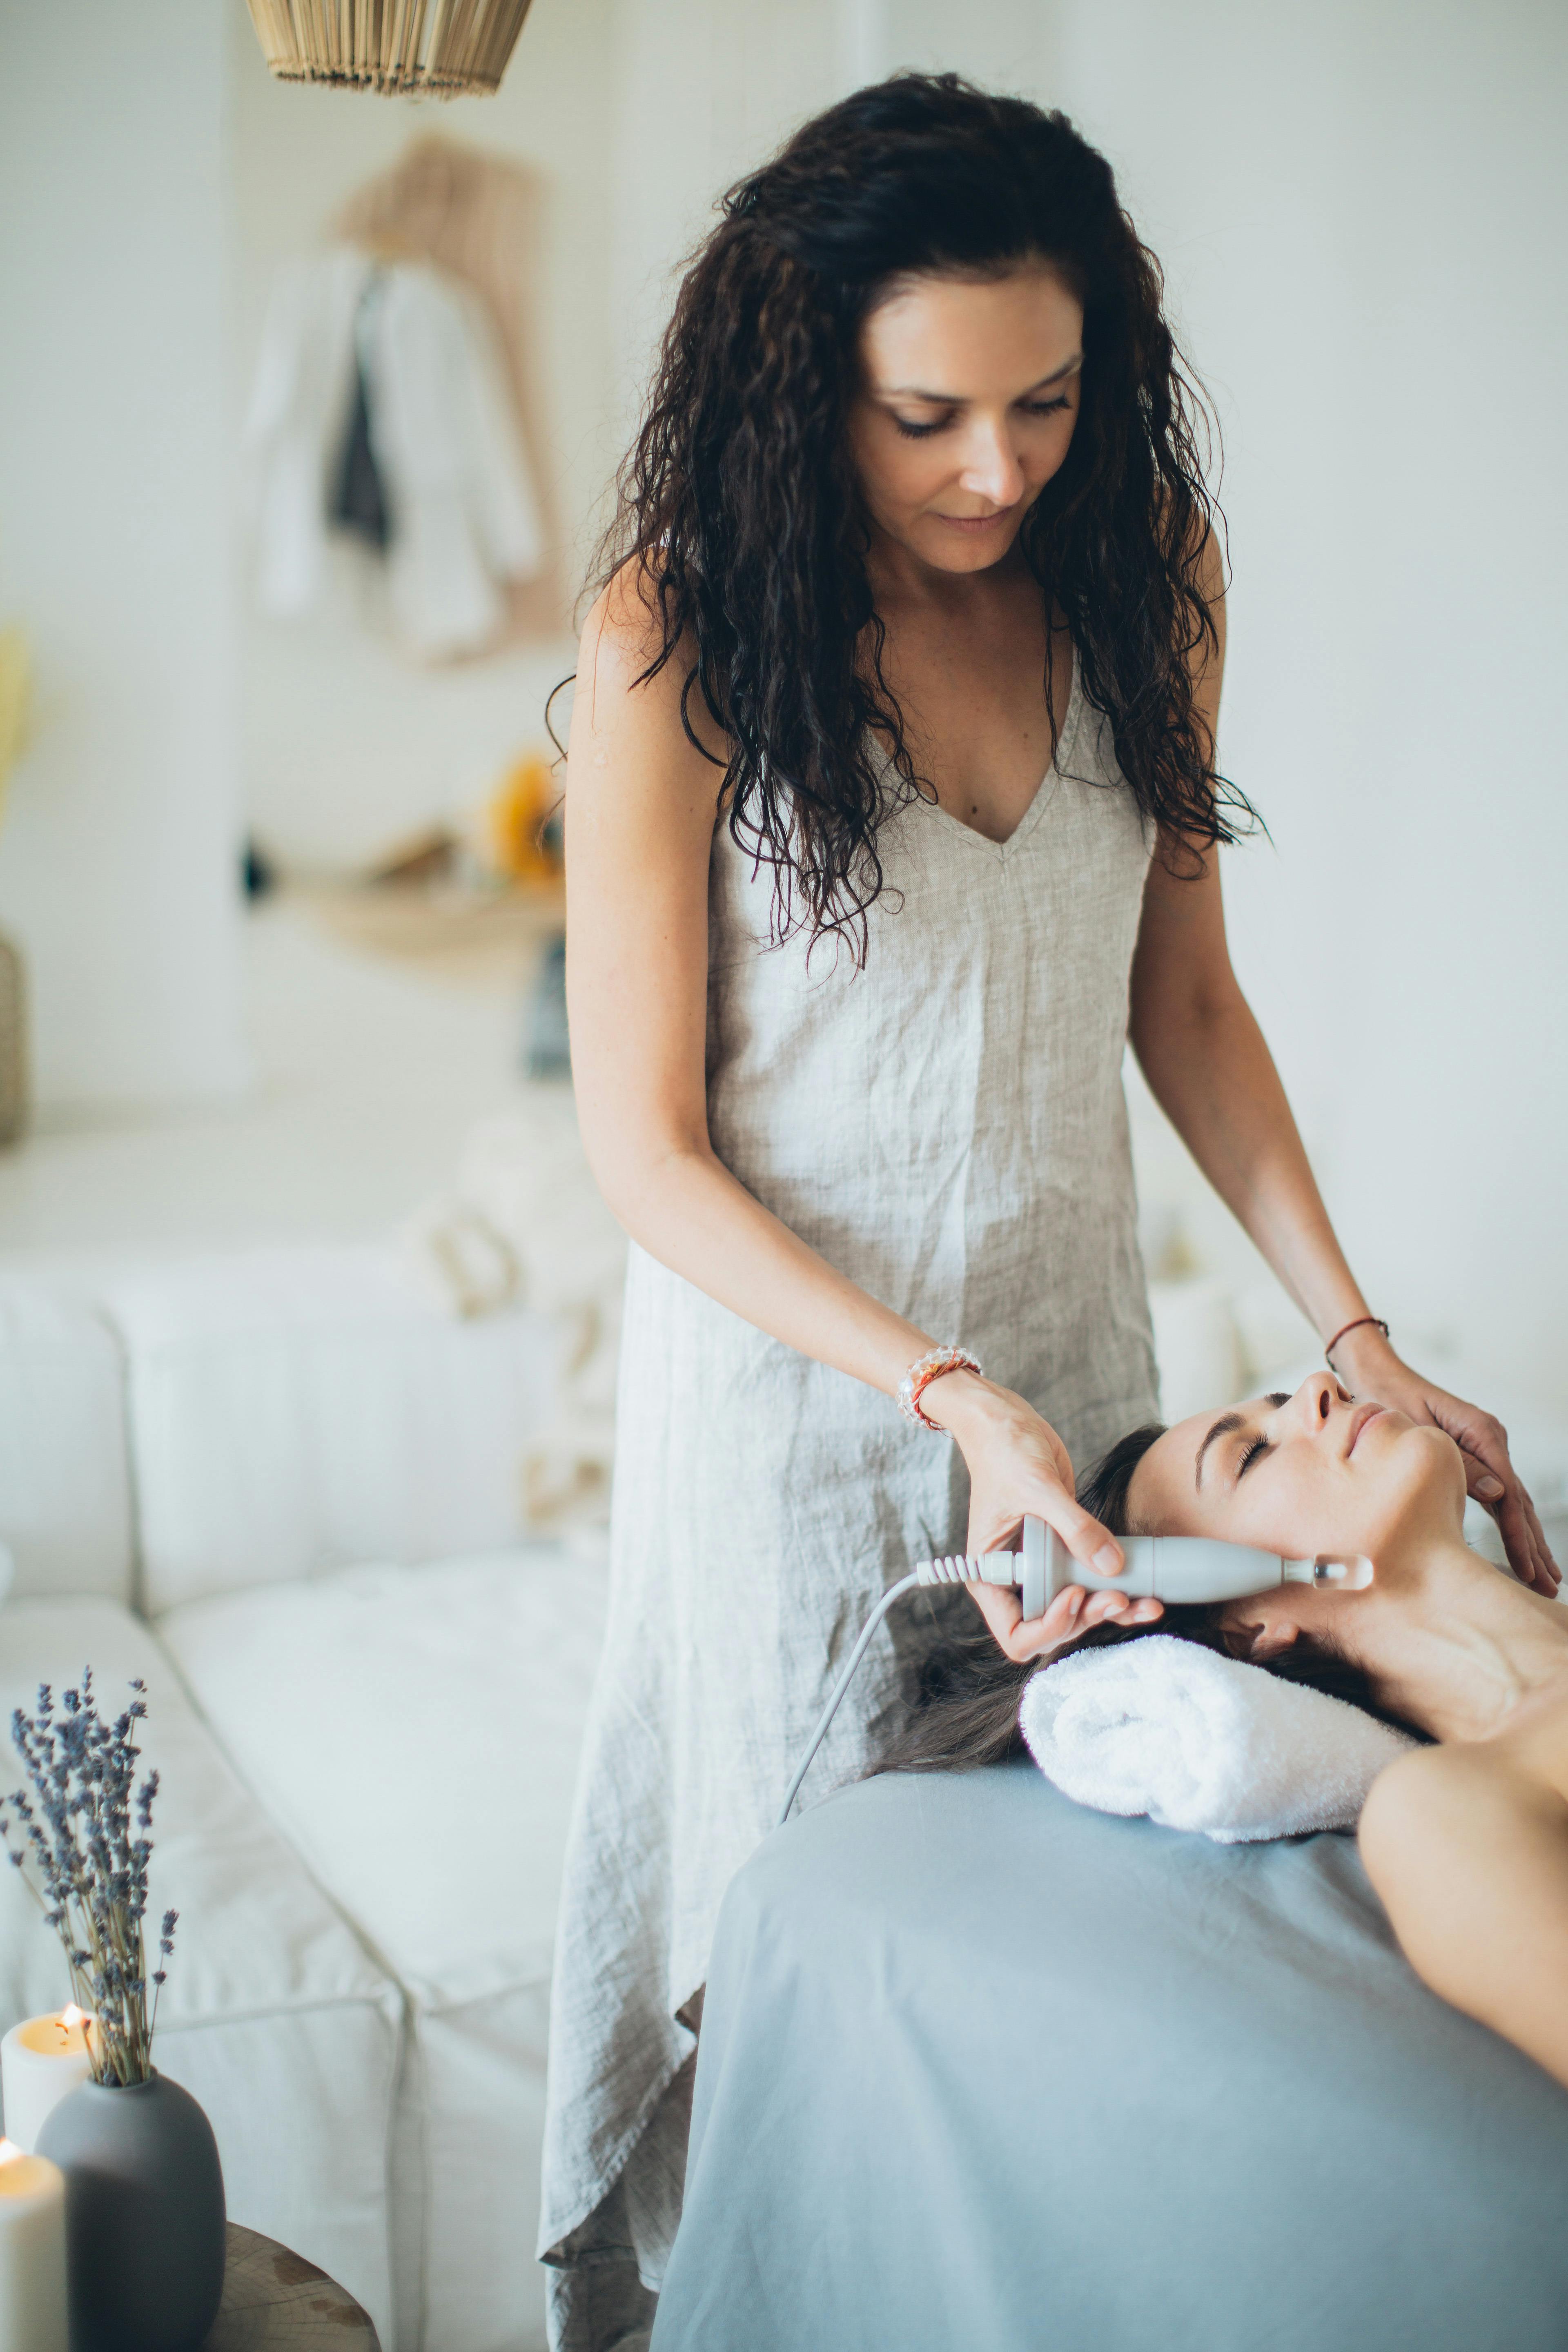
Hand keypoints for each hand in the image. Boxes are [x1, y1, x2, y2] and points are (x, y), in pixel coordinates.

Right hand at [922, 1371, 1164, 1661]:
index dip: (1048, 1626)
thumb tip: (1113, 1567)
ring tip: (1144, 1602)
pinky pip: (1093, 1580)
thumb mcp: (1037, 1488)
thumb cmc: (1003, 1451)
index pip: (1017, 1633)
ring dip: (1112, 1610)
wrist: (1007, 1421)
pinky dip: (1118, 1587)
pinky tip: (1145, 1587)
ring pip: (1080, 1608)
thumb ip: (1075, 1529)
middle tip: (1119, 1597)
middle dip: (1089, 1618)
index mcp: (992, 1574)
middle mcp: (1017, 1579)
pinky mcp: (1067, 1548)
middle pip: (1055, 1626)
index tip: (1073, 1596)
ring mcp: (1044, 1566)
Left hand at [1333, 1326, 1559, 1595]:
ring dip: (1529, 1542)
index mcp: (1481, 1431)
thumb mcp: (1414, 1430)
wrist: (1376, 1376)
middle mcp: (1490, 1438)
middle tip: (1547, 1588)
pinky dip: (1513, 1525)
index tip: (1527, 1567)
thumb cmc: (1387, 1399)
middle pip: (1519, 1501)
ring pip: (1514, 1502)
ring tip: (1545, 1579)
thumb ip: (1458, 1464)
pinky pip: (1500, 1496)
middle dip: (1533, 1547)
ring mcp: (1486, 1448)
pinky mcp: (1477, 1457)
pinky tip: (1524, 1552)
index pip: (1508, 1492)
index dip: (1518, 1534)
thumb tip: (1497, 1494)